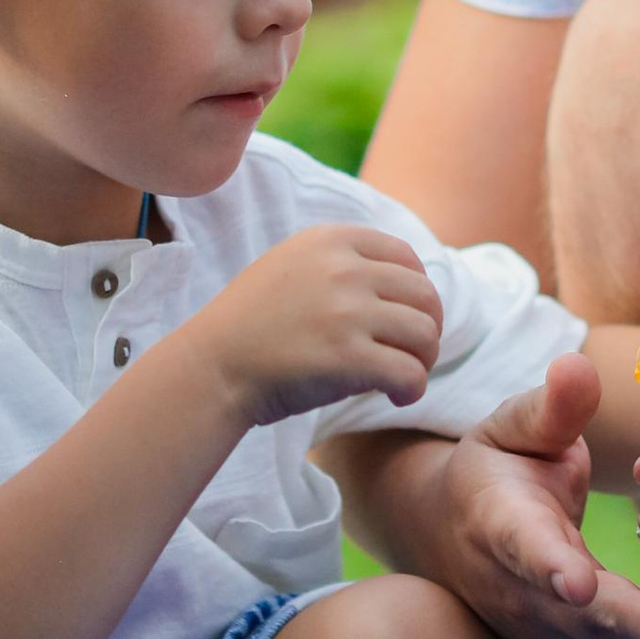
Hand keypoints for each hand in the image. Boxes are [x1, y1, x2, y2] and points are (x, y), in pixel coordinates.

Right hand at [201, 224, 443, 424]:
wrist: (211, 367)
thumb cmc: (250, 326)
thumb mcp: (290, 265)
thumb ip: (339, 261)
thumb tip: (404, 276)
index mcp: (330, 241)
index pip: (406, 257)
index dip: (416, 291)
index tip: (405, 318)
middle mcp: (343, 269)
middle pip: (425, 295)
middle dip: (428, 328)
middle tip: (412, 354)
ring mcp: (347, 312)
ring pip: (425, 333)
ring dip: (424, 359)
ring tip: (404, 375)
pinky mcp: (348, 358)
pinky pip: (411, 372)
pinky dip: (413, 388)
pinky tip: (396, 397)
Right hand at [439, 356, 639, 638]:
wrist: (452, 541)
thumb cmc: (493, 473)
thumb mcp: (510, 428)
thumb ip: (548, 408)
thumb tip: (576, 367)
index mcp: (503, 531)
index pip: (525, 550)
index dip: (551, 569)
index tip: (580, 584)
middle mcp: (531, 598)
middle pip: (607, 624)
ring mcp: (558, 638)